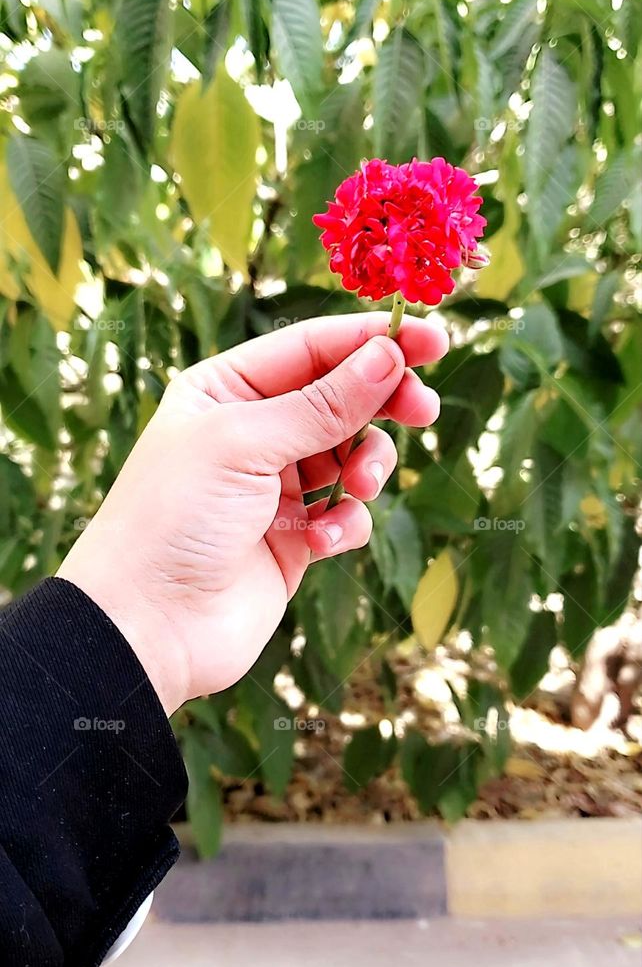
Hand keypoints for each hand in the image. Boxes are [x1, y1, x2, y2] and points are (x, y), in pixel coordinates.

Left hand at [57, 313, 447, 713]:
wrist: (149, 625)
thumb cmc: (175, 518)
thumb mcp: (246, 443)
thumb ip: (323, 403)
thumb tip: (387, 356)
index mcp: (227, 390)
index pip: (313, 348)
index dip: (374, 341)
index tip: (435, 341)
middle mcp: (252, 432)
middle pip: (342, 397)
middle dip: (384, 402)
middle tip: (423, 411)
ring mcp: (274, 486)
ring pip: (352, 455)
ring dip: (367, 467)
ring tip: (361, 487)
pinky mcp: (294, 538)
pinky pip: (345, 513)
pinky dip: (347, 522)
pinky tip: (325, 540)